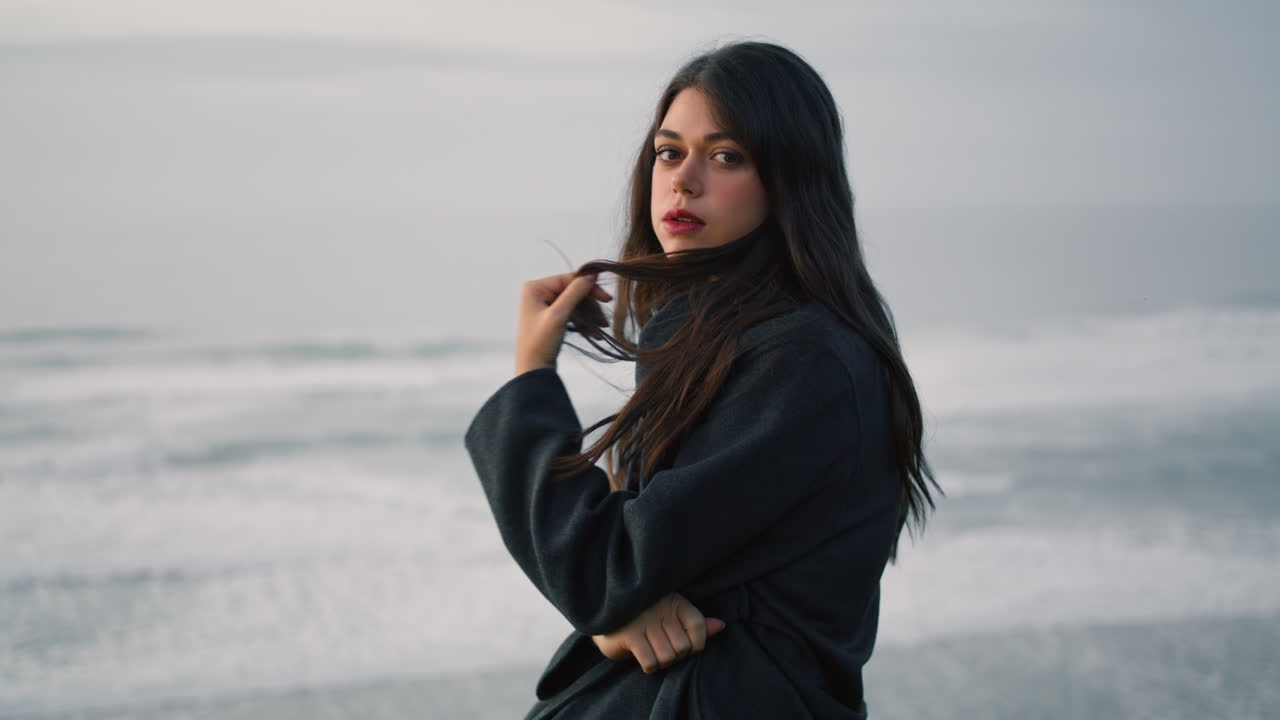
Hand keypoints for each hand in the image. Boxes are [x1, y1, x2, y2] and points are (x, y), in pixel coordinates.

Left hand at [515, 271, 611, 375]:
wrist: (533, 371)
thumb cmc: (540, 342)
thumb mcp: (559, 315)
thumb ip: (575, 292)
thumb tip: (592, 274)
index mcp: (535, 287)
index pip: (569, 280)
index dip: (590, 288)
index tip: (607, 299)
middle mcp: (538, 293)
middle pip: (573, 292)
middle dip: (590, 307)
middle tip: (605, 322)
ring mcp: (544, 306)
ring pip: (575, 304)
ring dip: (589, 317)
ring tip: (601, 330)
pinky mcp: (551, 319)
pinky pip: (572, 315)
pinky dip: (583, 323)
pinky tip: (594, 334)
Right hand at [591, 593, 726, 673]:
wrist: (605, 609)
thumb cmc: (644, 615)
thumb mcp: (672, 615)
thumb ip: (696, 623)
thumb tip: (721, 626)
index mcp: (675, 602)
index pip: (699, 626)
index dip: (697, 644)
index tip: (685, 645)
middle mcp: (661, 610)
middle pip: (683, 647)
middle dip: (676, 655)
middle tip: (663, 648)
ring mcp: (645, 622)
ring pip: (668, 657)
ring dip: (661, 661)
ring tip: (653, 652)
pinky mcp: (630, 635)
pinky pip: (651, 662)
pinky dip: (649, 666)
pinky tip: (643, 657)